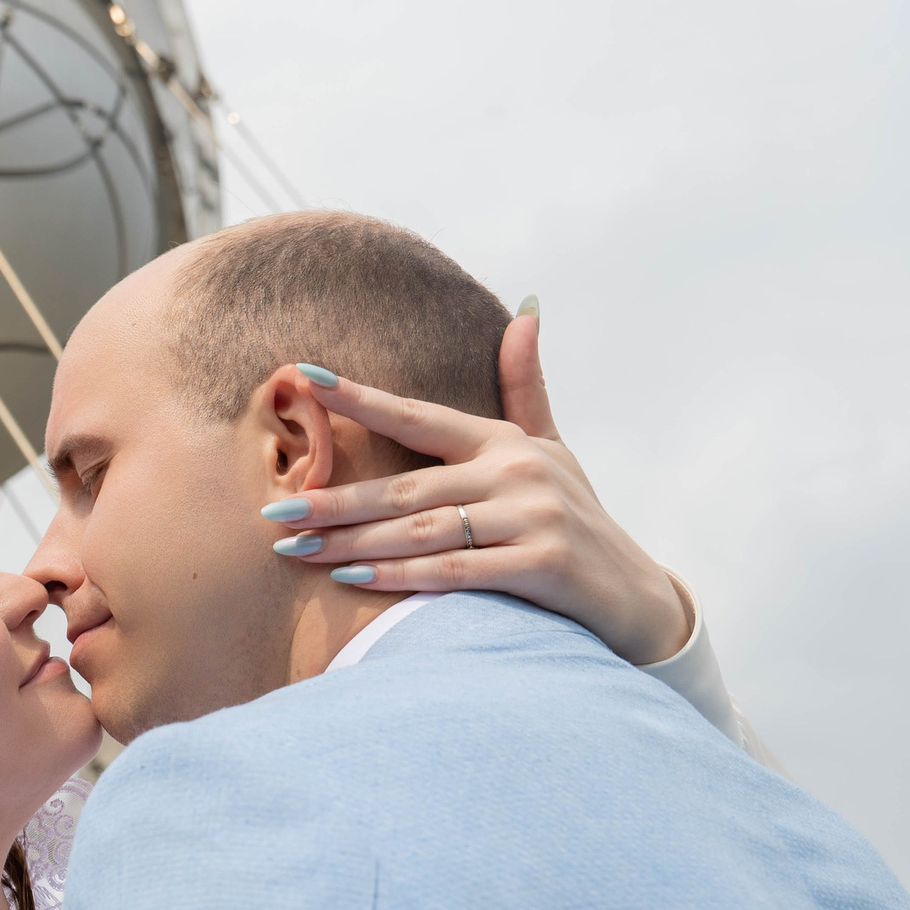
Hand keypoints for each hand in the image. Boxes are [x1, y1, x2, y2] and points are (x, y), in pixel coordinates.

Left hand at [273, 310, 693, 665]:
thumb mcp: (553, 449)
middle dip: (335, 500)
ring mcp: (534, 516)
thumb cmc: (576, 521)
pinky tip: (353, 578)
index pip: (420, 416)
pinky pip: (455, 571)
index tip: (304, 379)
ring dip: (352, 541)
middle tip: (273, 508)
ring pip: (422, 530)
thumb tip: (524, 310)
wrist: (636, 599)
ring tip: (295, 548)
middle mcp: (519, 472)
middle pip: (407, 487)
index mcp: (506, 442)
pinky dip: (402, 575)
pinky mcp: (544, 565)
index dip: (361, 397)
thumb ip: (525, 390)